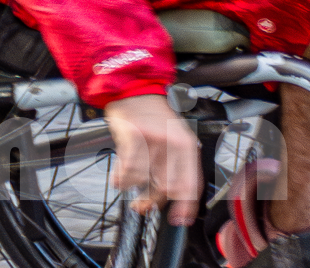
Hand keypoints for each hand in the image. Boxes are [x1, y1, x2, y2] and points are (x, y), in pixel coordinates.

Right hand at [102, 94, 201, 224]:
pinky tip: (119, 178)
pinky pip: (127, 169)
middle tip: (143, 205)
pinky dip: (121, 179)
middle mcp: (173, 142)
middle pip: (167, 187)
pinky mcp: (133, 135)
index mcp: (187, 145)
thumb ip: (173, 168)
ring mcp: (153, 138)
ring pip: (144, 180)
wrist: (134, 89)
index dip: (185, 206)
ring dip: (133, 188)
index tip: (179, 220)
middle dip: (152, 201)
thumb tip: (168, 200)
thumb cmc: (153, 118)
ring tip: (128, 183)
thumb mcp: (172, 140)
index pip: (191, 184)